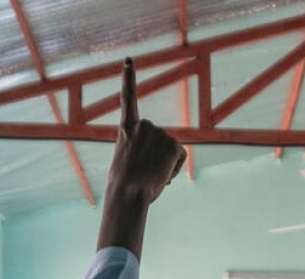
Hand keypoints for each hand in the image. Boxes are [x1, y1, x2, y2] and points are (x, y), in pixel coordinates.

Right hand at [110, 59, 186, 203]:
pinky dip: (175, 167)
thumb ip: (138, 153)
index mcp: (126, 128)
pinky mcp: (173, 143)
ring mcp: (159, 132)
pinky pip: (180, 157)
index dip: (128, 79)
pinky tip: (162, 174)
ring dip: (166, 164)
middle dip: (158, 156)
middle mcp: (143, 125)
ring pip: (170, 150)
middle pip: (159, 140)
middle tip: (144, 171)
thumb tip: (155, 165)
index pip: (128, 99)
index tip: (128, 61)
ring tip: (151, 174)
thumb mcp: (126, 163)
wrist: (129, 191)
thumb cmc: (124, 186)